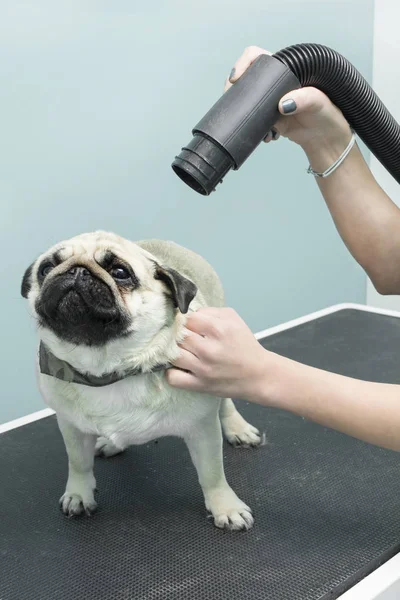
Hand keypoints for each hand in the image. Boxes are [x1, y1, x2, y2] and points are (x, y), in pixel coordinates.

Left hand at [167, 307, 271, 399]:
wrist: (258, 375)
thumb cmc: (245, 345)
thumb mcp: (234, 319)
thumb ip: (210, 312)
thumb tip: (188, 313)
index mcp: (219, 329)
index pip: (187, 319)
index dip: (186, 320)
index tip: (189, 325)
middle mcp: (209, 349)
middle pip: (178, 336)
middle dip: (179, 335)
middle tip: (184, 337)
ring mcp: (203, 369)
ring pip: (172, 354)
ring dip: (174, 351)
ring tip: (182, 350)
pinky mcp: (200, 385)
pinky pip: (173, 378)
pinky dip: (172, 372)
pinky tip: (180, 367)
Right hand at [225, 46, 351, 151]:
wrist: (325, 138)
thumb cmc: (327, 114)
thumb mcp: (320, 103)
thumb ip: (305, 99)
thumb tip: (282, 104)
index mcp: (286, 70)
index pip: (258, 57)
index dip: (243, 63)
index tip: (236, 78)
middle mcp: (275, 83)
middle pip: (246, 79)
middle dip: (237, 92)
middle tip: (236, 105)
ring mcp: (270, 101)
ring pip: (247, 102)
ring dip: (245, 114)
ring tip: (263, 128)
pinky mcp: (268, 118)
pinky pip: (253, 121)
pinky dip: (255, 129)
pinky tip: (268, 136)